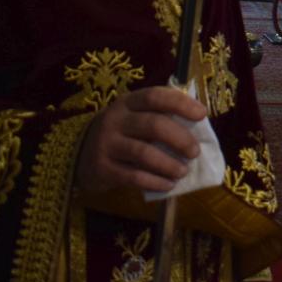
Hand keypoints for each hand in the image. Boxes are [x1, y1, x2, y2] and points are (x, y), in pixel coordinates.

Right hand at [76, 86, 205, 194]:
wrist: (78, 154)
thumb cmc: (121, 134)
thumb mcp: (134, 117)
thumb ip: (160, 116)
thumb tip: (199, 127)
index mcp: (128, 103)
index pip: (155, 96)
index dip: (181, 103)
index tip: (202, 114)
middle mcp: (115, 120)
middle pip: (153, 125)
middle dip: (180, 139)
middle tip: (195, 152)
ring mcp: (106, 144)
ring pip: (143, 153)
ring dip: (169, 164)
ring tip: (183, 171)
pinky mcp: (102, 168)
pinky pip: (133, 176)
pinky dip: (155, 181)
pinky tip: (168, 185)